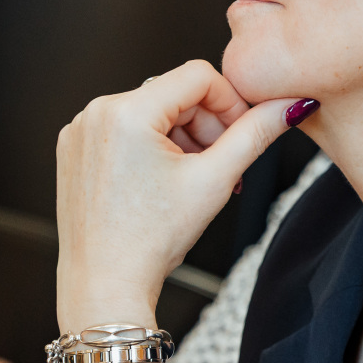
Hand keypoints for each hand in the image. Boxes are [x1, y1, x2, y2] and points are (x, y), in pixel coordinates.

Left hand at [55, 60, 314, 330]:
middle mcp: (96, 112)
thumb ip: (255, 134)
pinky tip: (161, 183)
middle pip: (174, 94)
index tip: (241, 134)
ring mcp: (81, 130)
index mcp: (127, 112)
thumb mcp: (214, 181)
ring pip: (151, 112)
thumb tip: (288, 106)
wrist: (105, 286)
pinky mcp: (73, 148)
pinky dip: (150, 147)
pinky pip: (123, 128)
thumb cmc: (149, 242)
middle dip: (205, 127)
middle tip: (219, 168)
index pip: (198, 75)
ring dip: (180, 138)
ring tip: (191, 180)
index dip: (230, 103)